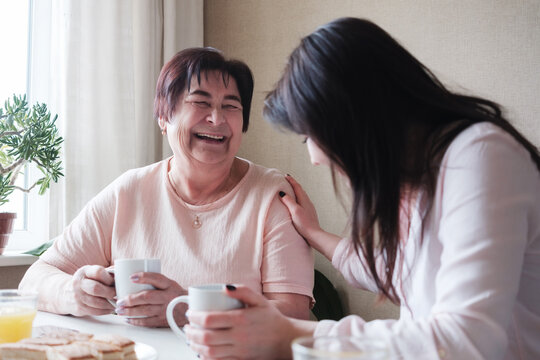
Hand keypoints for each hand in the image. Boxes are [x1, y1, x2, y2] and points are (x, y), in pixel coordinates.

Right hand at [69, 265, 115, 315]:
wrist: (65, 293)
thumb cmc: (86, 281)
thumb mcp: (92, 273)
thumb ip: (107, 272)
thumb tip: (124, 273)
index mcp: (84, 272)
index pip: (97, 272)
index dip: (109, 278)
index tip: (115, 282)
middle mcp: (79, 283)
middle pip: (96, 288)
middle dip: (110, 292)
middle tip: (118, 294)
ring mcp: (77, 297)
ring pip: (96, 302)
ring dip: (110, 303)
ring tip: (118, 302)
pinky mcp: (78, 308)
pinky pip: (95, 311)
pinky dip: (106, 311)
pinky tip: (111, 308)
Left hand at [114, 272, 186, 327]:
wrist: (189, 309)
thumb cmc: (175, 294)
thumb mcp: (170, 284)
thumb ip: (156, 282)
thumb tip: (133, 278)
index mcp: (170, 285)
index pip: (157, 278)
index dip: (144, 277)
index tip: (131, 277)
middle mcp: (168, 297)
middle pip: (147, 297)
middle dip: (131, 299)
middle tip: (119, 300)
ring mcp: (165, 310)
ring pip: (145, 310)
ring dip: (130, 311)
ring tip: (119, 310)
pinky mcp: (162, 321)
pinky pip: (147, 322)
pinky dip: (135, 321)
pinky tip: (127, 319)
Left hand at [185, 285, 313, 359]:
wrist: (285, 339)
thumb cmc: (271, 318)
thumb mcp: (259, 300)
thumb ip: (243, 290)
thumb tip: (224, 287)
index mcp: (241, 319)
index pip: (209, 319)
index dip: (194, 317)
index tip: (190, 314)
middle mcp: (239, 336)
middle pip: (206, 337)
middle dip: (191, 333)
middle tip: (187, 327)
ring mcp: (239, 350)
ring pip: (209, 352)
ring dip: (195, 346)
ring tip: (191, 340)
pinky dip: (206, 357)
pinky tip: (201, 351)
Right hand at [280, 175, 321, 240]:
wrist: (314, 234)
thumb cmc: (304, 223)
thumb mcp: (295, 211)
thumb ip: (289, 201)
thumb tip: (282, 192)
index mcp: (304, 199)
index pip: (297, 187)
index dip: (291, 181)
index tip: (286, 175)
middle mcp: (308, 202)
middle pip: (300, 190)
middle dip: (293, 184)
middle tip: (287, 180)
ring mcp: (309, 207)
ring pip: (302, 195)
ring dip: (296, 191)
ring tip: (290, 190)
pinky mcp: (309, 213)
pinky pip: (303, 201)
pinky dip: (298, 198)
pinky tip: (296, 203)